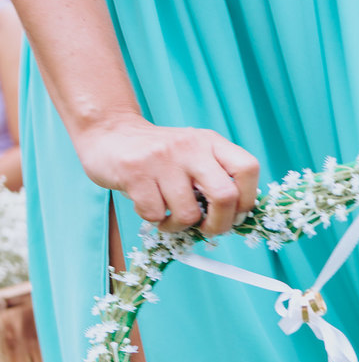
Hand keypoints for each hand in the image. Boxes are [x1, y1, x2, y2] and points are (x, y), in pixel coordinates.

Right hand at [74, 113, 258, 235]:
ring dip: (179, 226)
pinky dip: (154, 220)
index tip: (235, 214)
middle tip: (207, 229)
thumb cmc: (159, 155)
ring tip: (169, 216)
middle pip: (225, 196)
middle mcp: (190, 146)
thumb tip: (236, 219)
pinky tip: (148, 206)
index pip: (248, 169)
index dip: (247, 200)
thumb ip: (216, 177)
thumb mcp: (194, 154)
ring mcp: (162, 158)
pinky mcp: (135, 172)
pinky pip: (155, 214)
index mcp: (211, 142)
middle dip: (219, 225)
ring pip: (188, 213)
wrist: (109, 132)